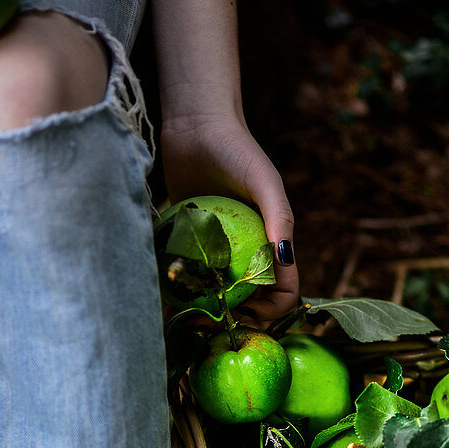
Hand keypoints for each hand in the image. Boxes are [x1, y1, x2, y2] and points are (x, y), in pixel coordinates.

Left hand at [160, 113, 298, 322]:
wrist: (195, 126)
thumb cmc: (236, 149)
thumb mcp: (263, 180)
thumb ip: (280, 216)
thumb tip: (286, 260)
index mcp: (273, 243)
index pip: (283, 290)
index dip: (271, 309)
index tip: (245, 310)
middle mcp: (247, 251)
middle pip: (248, 300)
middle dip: (234, 317)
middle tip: (207, 321)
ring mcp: (218, 249)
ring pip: (215, 292)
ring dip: (203, 310)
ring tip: (183, 318)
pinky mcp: (189, 242)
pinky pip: (187, 273)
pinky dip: (177, 290)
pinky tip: (162, 301)